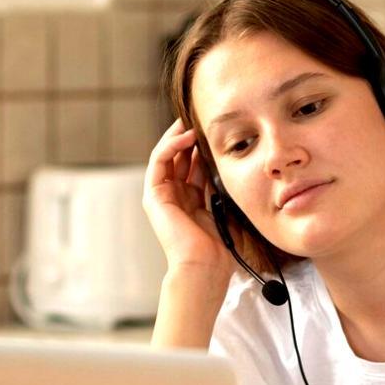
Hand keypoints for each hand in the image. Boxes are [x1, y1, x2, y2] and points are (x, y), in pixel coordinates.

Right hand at [142, 119, 232, 277]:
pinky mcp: (153, 195)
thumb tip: (231, 164)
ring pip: (166, 155)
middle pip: (179, 158)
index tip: (215, 131)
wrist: (204, 265)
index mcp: (191, 201)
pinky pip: (159, 161)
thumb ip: (222, 186)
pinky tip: (186, 135)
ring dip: (178, 136)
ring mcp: (162, 196)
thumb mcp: (225, 208)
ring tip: (191, 121)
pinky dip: (171, 145)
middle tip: (201, 118)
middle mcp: (175, 197)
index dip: (202, 147)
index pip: (194, 166)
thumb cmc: (218, 247)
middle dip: (189, 137)